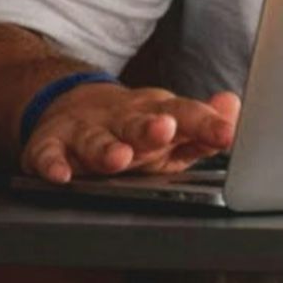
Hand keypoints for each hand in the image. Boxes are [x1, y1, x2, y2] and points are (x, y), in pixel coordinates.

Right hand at [20, 81, 241, 183]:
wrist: (73, 107)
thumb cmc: (135, 127)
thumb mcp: (172, 126)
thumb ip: (204, 126)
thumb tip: (234, 107)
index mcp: (157, 113)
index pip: (185, 115)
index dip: (206, 124)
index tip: (226, 134)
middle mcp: (122, 118)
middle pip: (138, 122)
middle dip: (151, 128)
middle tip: (165, 130)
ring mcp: (85, 130)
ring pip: (95, 139)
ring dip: (105, 148)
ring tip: (118, 158)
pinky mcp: (51, 143)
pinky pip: (48, 154)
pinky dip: (51, 163)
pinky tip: (60, 175)